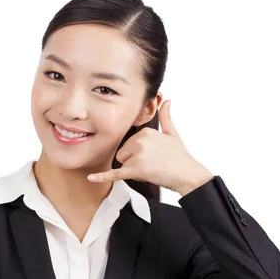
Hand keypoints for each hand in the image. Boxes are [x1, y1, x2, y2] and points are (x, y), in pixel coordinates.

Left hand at [87, 99, 213, 195]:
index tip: (154, 156)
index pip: (129, 143)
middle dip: (133, 161)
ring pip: (122, 163)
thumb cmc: (181, 157)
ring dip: (132, 169)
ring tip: (151, 169)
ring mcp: (137, 154)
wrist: (188, 175)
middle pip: (123, 153)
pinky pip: (114, 173)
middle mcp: (140, 140)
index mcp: (145, 131)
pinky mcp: (135, 169)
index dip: (139, 153)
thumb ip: (166, 117)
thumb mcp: (173, 134)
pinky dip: (102, 177)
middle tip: (153, 164)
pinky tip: (91, 178)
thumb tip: (167, 100)